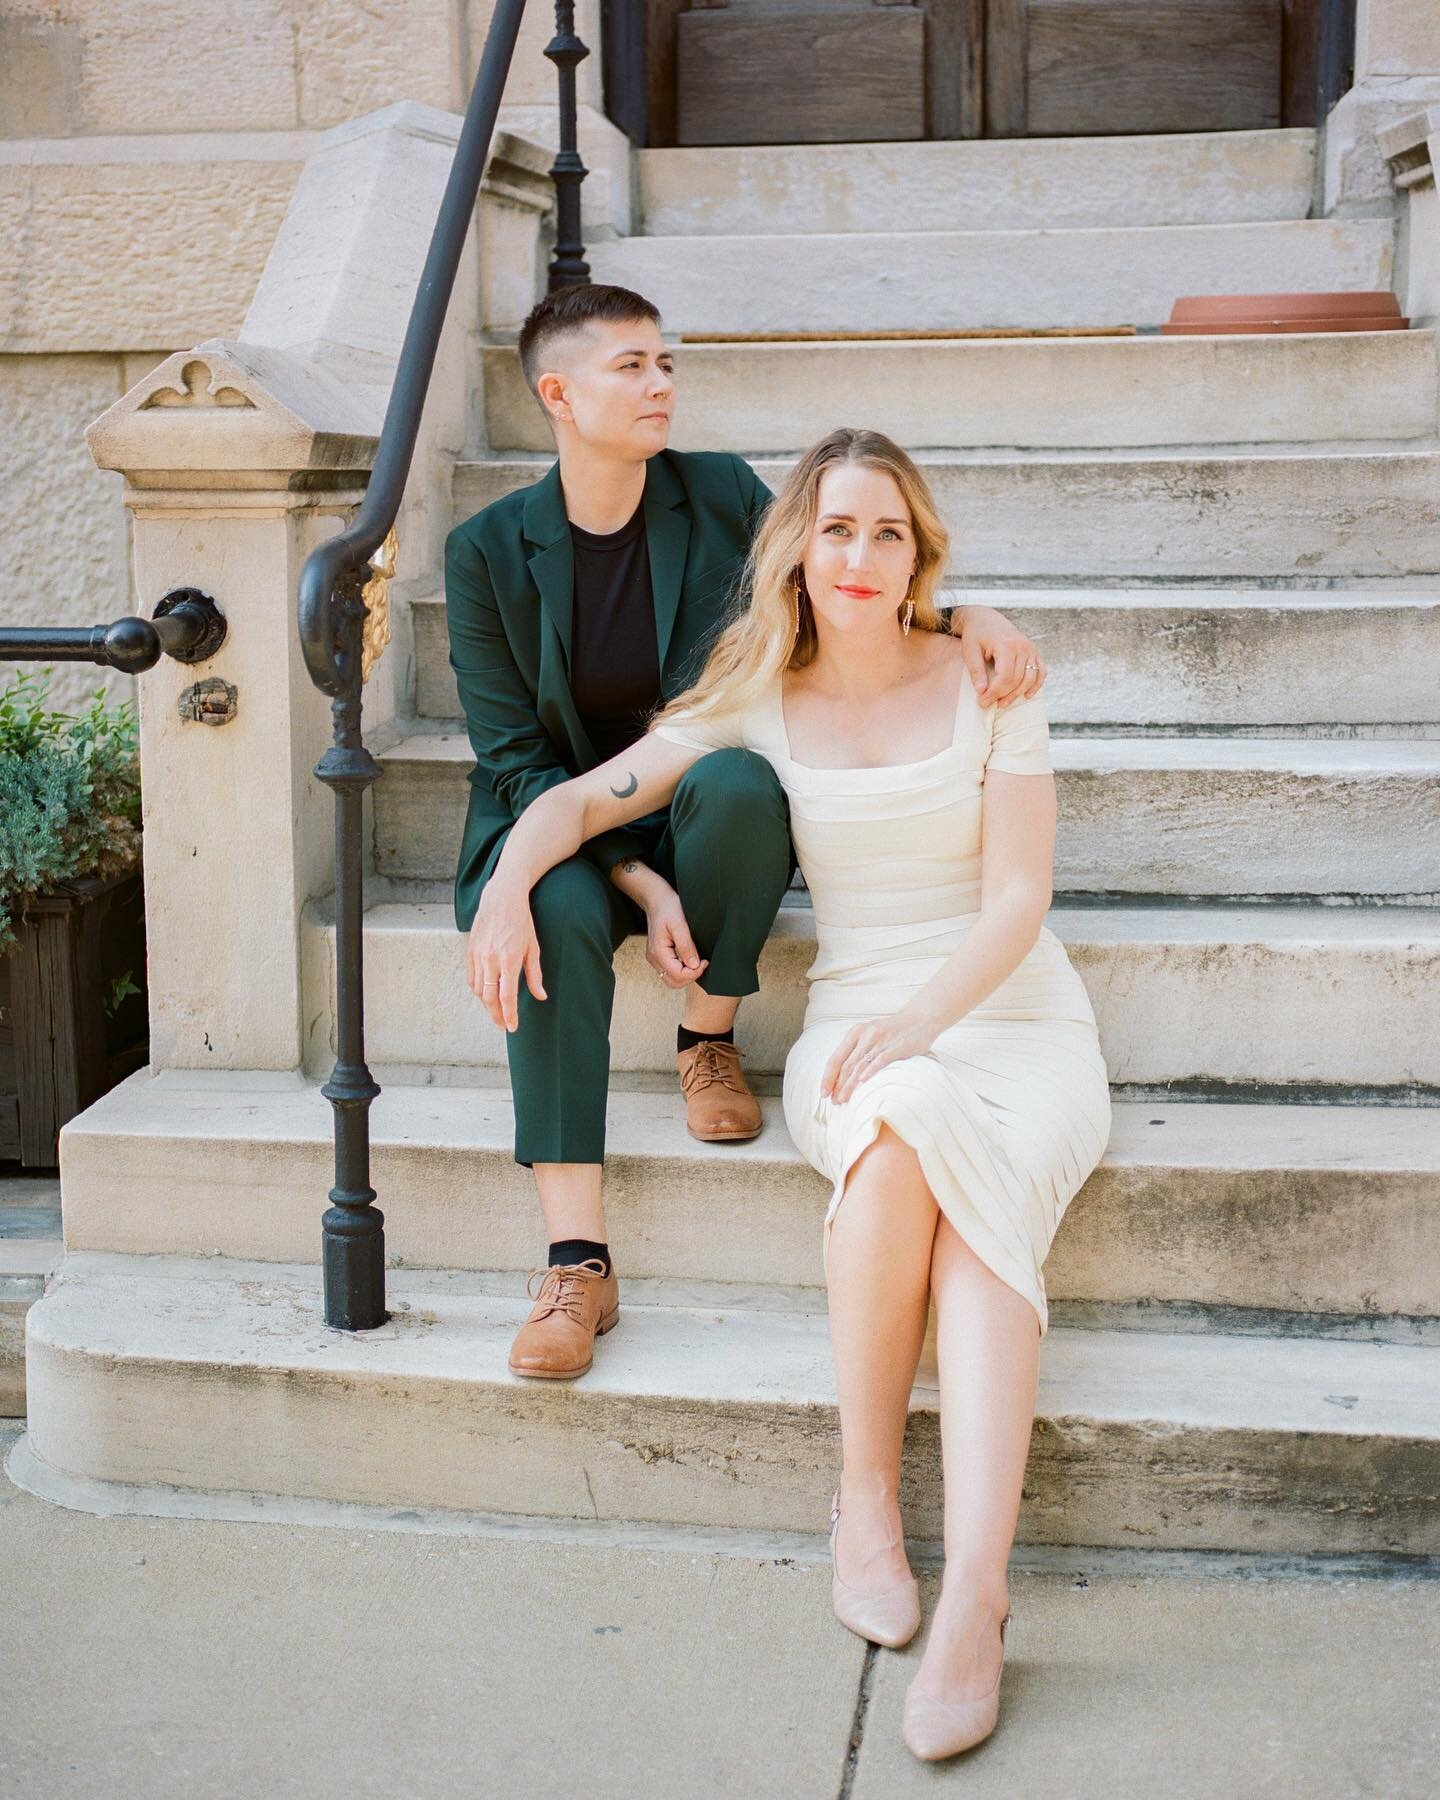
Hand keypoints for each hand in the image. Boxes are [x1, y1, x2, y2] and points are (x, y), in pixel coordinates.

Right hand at [467, 880, 545, 1030]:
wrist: (501, 897)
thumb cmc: (521, 921)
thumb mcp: (533, 947)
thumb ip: (534, 975)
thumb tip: (541, 997)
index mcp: (509, 959)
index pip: (506, 996)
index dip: (509, 1015)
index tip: (512, 1027)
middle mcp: (490, 959)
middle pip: (489, 998)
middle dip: (496, 1015)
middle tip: (503, 1025)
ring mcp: (477, 955)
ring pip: (478, 990)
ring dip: (486, 1004)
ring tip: (496, 1011)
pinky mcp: (469, 951)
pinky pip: (471, 978)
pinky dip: (478, 990)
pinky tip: (486, 994)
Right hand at [643, 884, 709, 988]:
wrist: (657, 900)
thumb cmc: (669, 908)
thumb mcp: (680, 924)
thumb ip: (686, 946)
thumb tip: (694, 965)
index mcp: (658, 952)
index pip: (678, 975)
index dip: (695, 972)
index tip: (706, 961)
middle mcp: (654, 959)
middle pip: (674, 982)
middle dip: (691, 977)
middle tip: (703, 963)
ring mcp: (654, 959)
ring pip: (671, 980)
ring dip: (686, 976)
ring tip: (697, 962)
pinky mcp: (658, 957)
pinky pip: (670, 972)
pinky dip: (681, 972)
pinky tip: (690, 960)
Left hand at [820, 1013, 936, 1106]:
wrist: (920, 1018)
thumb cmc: (893, 1031)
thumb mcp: (870, 1035)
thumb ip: (857, 1050)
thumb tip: (842, 1076)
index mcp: (855, 1033)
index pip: (835, 1058)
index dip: (827, 1077)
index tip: (823, 1092)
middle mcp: (865, 1036)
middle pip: (846, 1065)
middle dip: (837, 1085)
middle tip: (833, 1101)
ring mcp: (880, 1041)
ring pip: (859, 1066)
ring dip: (849, 1085)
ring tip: (843, 1099)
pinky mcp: (896, 1046)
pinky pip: (880, 1061)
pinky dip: (870, 1072)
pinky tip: (862, 1083)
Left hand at [957, 605, 1045, 709]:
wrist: (986, 618)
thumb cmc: (976, 635)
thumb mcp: (970, 651)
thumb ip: (976, 671)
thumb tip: (982, 692)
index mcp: (1006, 644)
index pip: (1005, 676)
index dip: (994, 692)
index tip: (983, 702)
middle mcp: (1022, 646)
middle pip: (1017, 679)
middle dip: (1003, 695)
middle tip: (989, 704)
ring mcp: (1031, 648)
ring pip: (1030, 678)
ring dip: (1018, 694)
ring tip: (1003, 703)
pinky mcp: (1034, 651)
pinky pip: (1041, 671)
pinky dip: (1037, 685)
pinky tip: (1027, 696)